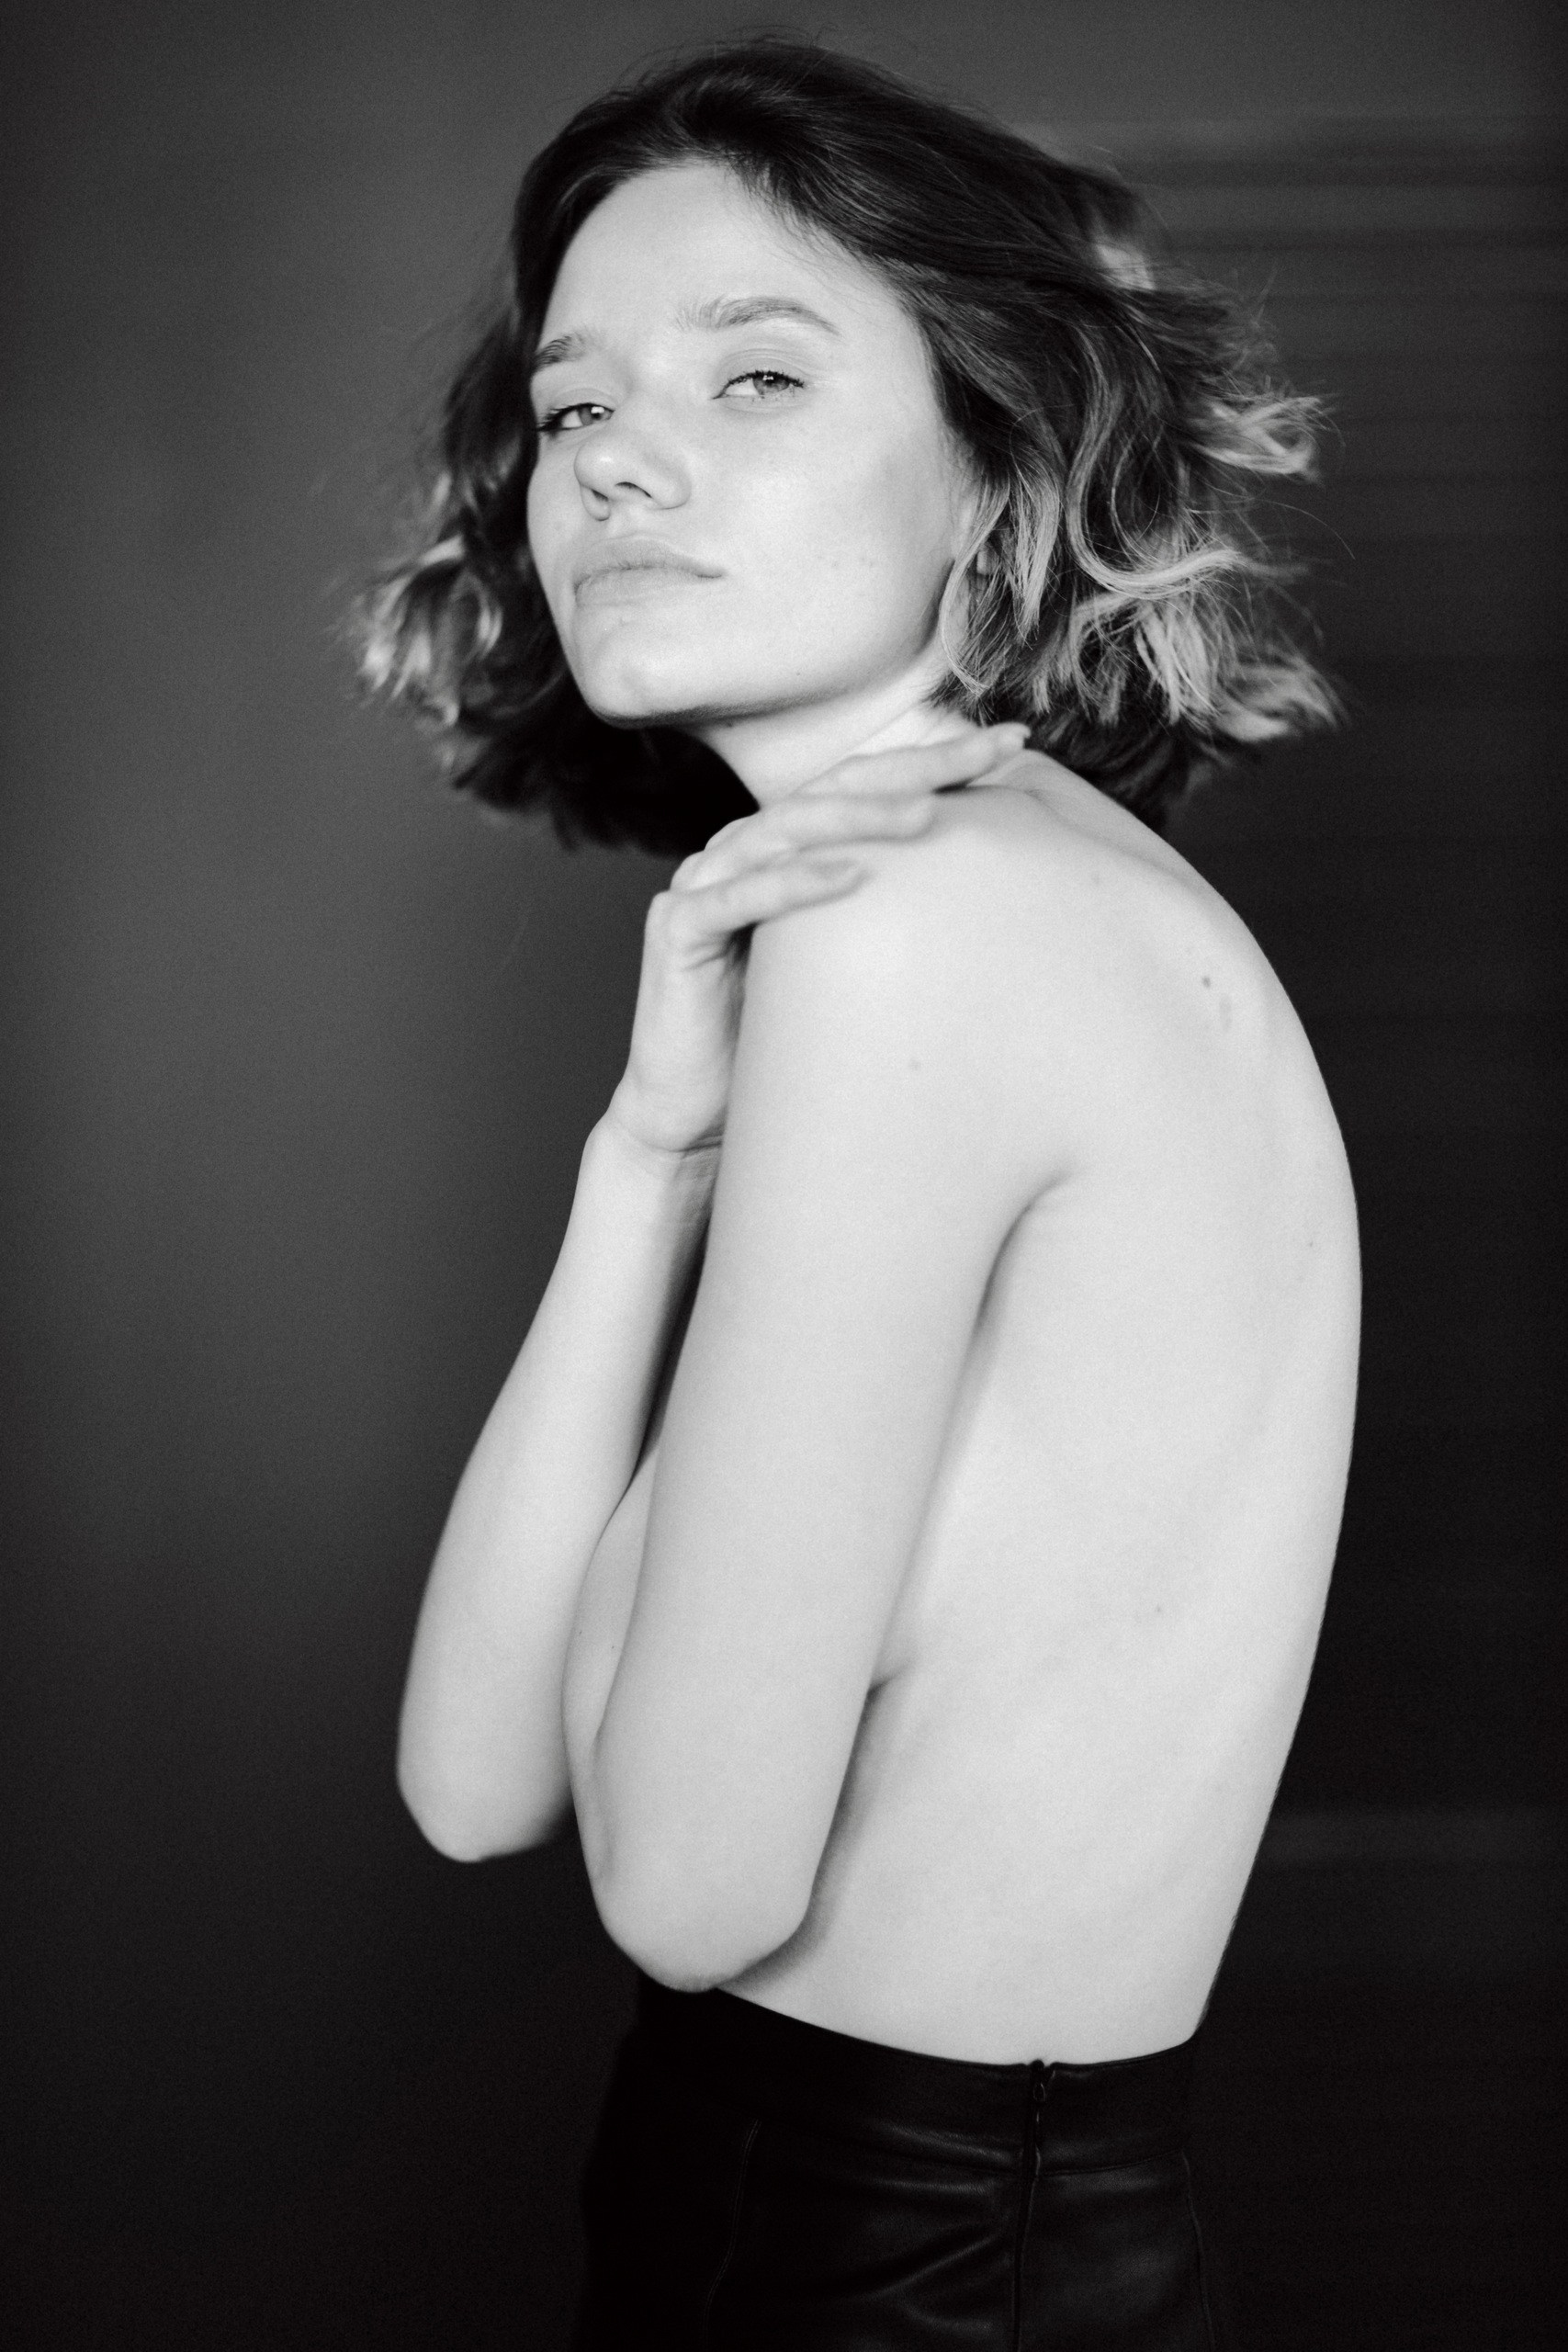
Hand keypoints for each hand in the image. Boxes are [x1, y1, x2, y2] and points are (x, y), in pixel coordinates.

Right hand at [607, 725, 1029, 1161]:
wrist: (693, 1119)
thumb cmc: (781, 1044)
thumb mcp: (852, 965)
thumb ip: (894, 915)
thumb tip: (1001, 897)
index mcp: (783, 847)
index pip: (867, 785)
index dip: (937, 760)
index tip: (1014, 745)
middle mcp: (741, 851)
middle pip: (833, 788)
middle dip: (915, 768)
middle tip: (990, 752)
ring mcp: (704, 883)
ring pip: (786, 829)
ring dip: (859, 818)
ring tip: (928, 813)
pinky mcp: (678, 931)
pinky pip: (739, 895)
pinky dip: (796, 882)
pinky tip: (851, 874)